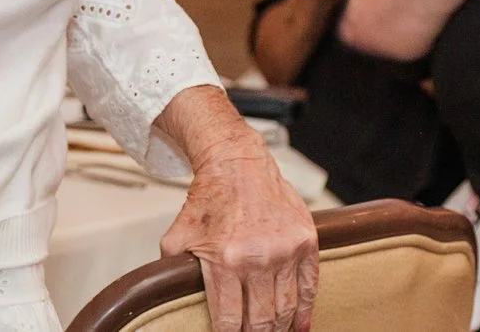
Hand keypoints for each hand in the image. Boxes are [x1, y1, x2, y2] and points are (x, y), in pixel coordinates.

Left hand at [161, 136, 319, 331]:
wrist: (237, 164)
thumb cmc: (208, 201)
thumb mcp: (178, 237)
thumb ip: (174, 272)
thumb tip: (170, 298)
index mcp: (224, 260)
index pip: (229, 320)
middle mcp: (257, 258)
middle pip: (260, 321)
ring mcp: (285, 251)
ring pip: (285, 309)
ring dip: (278, 329)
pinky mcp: (305, 242)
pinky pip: (309, 287)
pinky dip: (305, 312)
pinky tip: (300, 327)